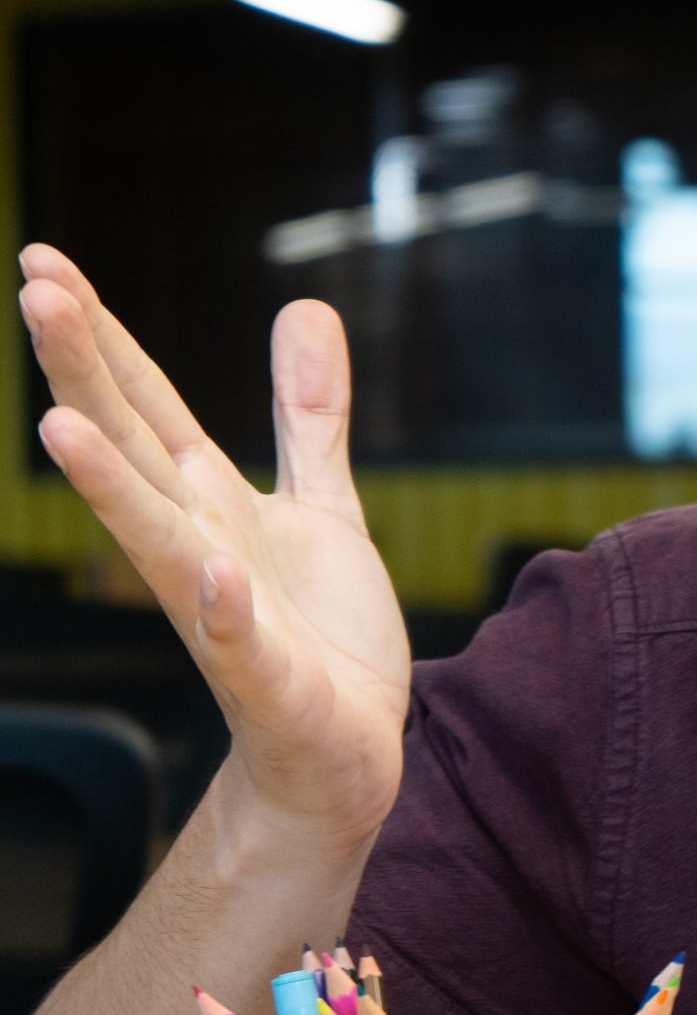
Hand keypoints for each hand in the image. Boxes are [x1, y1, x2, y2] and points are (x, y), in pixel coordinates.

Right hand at [18, 243, 408, 855]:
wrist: (343, 752)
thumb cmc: (319, 633)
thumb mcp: (322, 504)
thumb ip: (306, 416)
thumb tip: (303, 309)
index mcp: (210, 502)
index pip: (144, 404)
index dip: (100, 334)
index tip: (44, 262)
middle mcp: (200, 546)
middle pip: (131, 448)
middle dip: (83, 374)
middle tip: (35, 291)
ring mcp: (225, 613)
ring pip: (157, 543)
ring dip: (109, 487)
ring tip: (60, 425)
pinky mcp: (267, 677)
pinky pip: (237, 640)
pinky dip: (223, 606)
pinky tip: (214, 571)